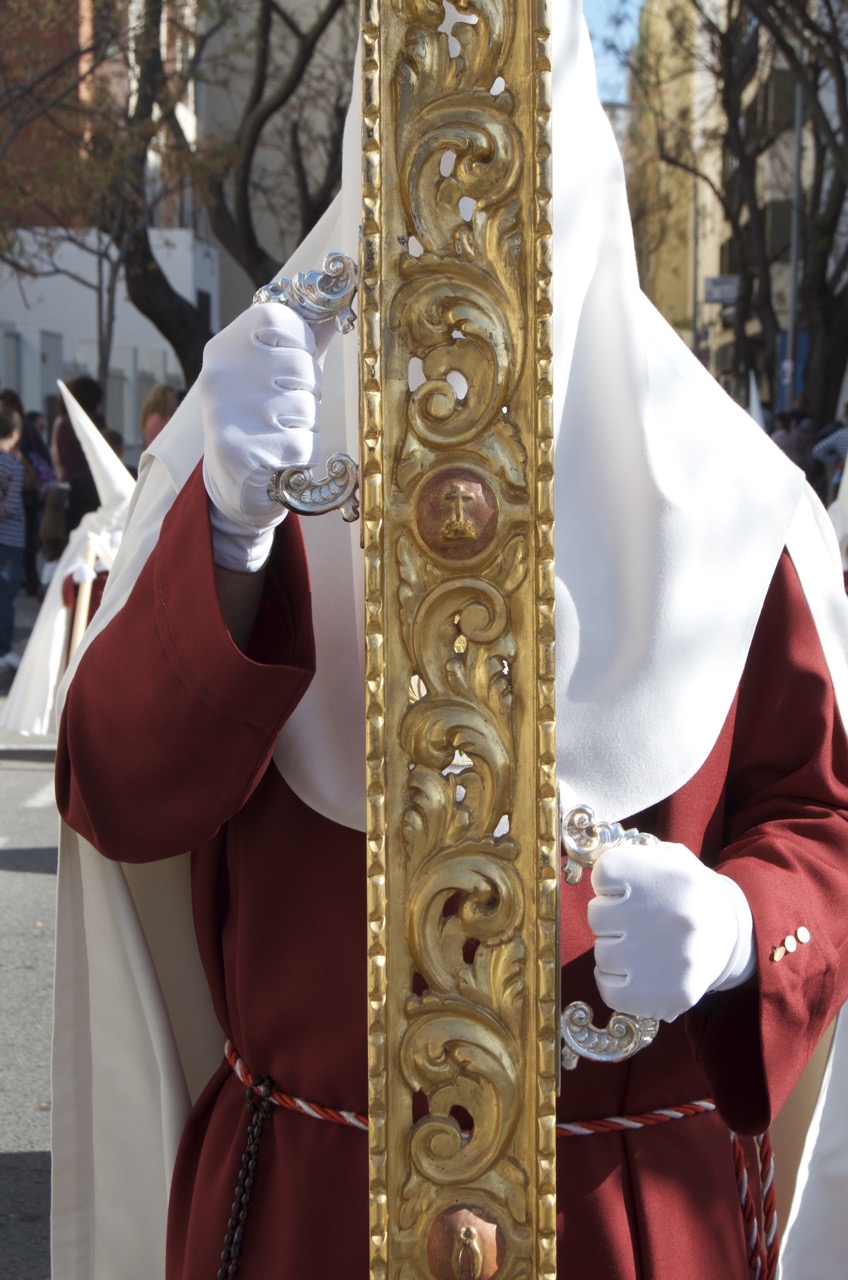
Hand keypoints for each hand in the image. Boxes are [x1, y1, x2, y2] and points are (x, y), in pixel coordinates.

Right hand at [199, 303, 327, 571]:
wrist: (232, 482)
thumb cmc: (263, 417)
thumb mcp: (275, 370)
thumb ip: (305, 335)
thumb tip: (341, 292)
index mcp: (226, 345)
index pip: (280, 317)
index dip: (302, 343)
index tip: (293, 366)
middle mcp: (220, 373)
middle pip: (301, 368)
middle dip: (307, 394)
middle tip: (284, 410)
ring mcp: (226, 411)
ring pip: (305, 409)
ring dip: (304, 428)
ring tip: (279, 435)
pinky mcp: (239, 450)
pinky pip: (301, 446)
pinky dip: (301, 456)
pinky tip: (279, 459)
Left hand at [587, 838, 754, 1022]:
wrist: (730, 935)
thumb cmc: (684, 894)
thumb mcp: (668, 859)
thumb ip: (630, 852)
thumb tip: (591, 856)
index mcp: (672, 875)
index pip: (605, 871)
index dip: (607, 881)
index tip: (622, 887)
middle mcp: (672, 916)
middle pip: (597, 915)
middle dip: (610, 916)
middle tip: (635, 919)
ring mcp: (670, 959)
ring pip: (602, 953)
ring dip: (613, 948)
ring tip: (640, 943)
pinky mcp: (669, 994)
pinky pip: (609, 990)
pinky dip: (612, 980)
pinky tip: (631, 969)